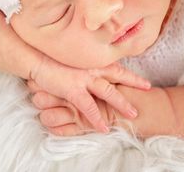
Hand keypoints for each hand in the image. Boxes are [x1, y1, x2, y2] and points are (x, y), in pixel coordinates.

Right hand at [27, 56, 149, 132]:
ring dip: (121, 103)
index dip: (128, 71)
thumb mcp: (70, 57)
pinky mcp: (73, 90)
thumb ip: (81, 63)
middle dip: (134, 82)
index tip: (140, 76)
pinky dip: (96, 118)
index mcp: (91, 60)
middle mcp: (91, 68)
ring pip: (108, 91)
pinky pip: (88, 107)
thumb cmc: (50, 56)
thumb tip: (86, 67)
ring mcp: (83, 79)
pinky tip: (103, 128)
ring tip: (133, 114)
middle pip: (117, 74)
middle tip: (148, 87)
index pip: (114, 65)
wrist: (35, 57)